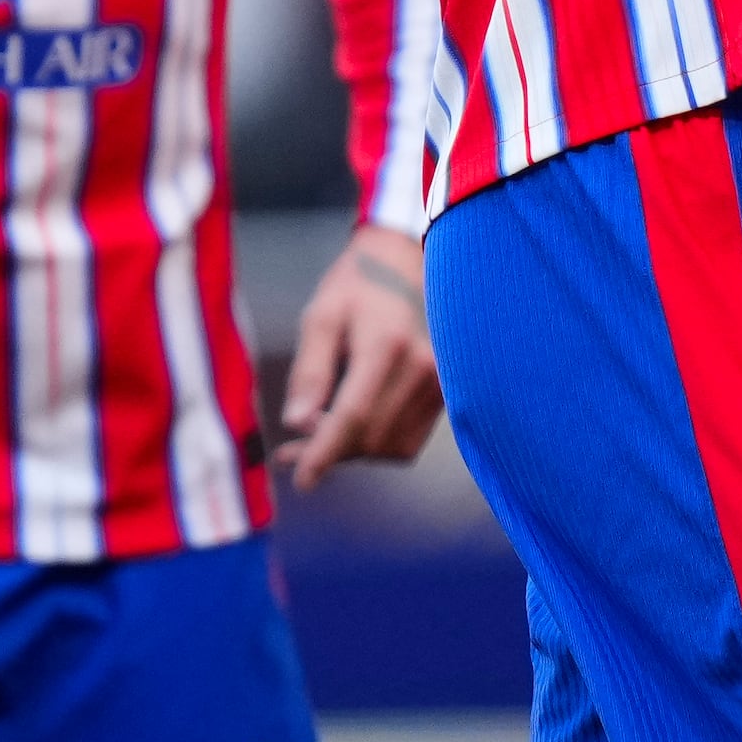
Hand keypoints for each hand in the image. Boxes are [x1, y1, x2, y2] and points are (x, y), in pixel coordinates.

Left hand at [274, 225, 441, 487]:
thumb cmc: (359, 284)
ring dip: (354, 451)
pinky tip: (354, 428)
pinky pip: (409, 439)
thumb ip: (310, 371)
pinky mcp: (448, 392)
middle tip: (293, 450)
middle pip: (371, 437)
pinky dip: (378, 444)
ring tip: (320, 436)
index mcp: (387, 344)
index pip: (353, 416)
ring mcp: (441, 381)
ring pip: (392, 446)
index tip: (302, 480)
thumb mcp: (322, 315)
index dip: (324, 454)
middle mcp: (422, 367)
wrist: (409, 261)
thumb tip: (298, 424)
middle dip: (331, 451)